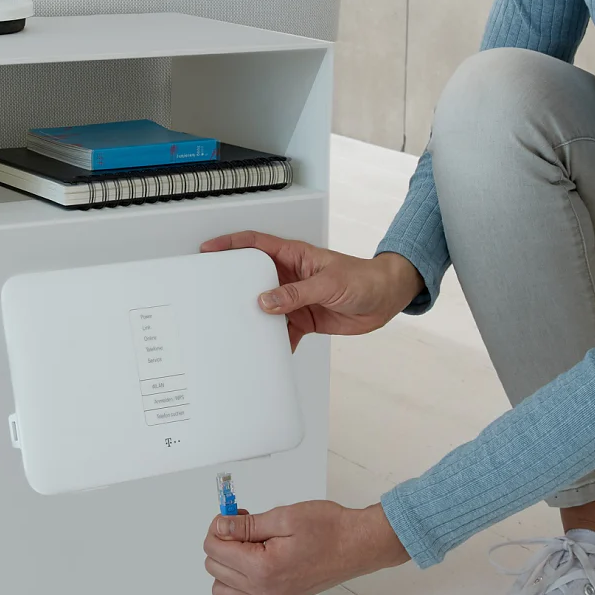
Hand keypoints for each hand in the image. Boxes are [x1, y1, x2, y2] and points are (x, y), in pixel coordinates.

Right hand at [201, 231, 421, 350]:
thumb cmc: (363, 278)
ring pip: (266, 307)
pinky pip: (282, 330)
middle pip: (254, 278)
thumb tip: (266, 301)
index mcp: (294, 256)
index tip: (209, 249)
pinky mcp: (304, 318)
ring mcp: (295, 298)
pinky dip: (275, 341)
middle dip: (235, 285)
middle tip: (214, 295)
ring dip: (254, 318)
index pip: (255, 245)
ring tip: (237, 328)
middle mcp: (290, 276)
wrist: (385, 300)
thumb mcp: (329, 283)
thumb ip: (297, 293)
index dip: (231, 244)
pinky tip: (268, 350)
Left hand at [203, 501, 409, 594]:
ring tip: (246, 545)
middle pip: (214, 569)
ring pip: (223, 591)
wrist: (358, 545)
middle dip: (222, 543)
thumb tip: (220, 526)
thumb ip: (246, 525)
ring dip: (226, 566)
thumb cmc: (330, 530)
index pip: (214, 550)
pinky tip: (253, 565)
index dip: (218, 527)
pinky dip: (239, 587)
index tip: (232, 516)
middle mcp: (265, 591)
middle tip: (241, 525)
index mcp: (263, 569)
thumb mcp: (284, 517)